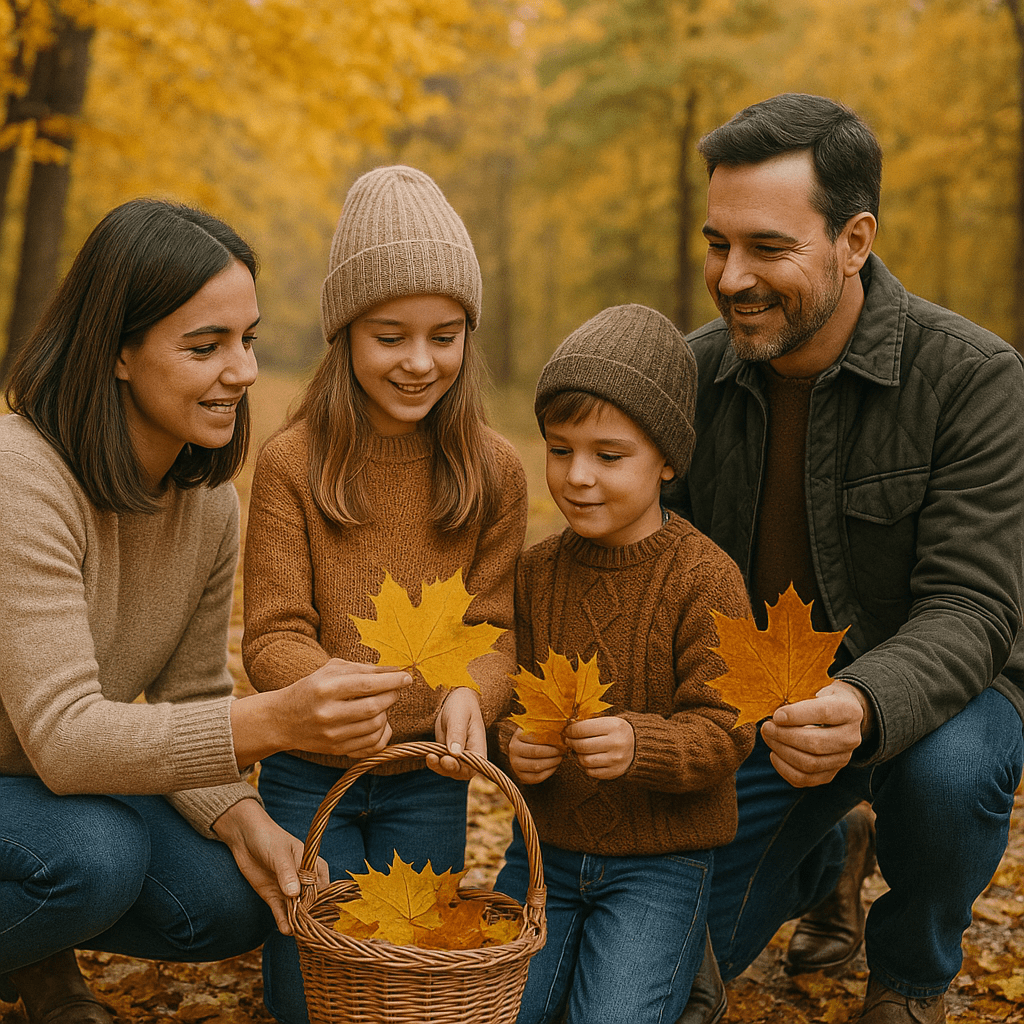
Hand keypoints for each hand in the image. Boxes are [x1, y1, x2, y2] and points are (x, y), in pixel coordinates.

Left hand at [212, 799, 328, 935]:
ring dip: (297, 922)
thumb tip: (295, 894)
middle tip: (309, 930)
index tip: (320, 915)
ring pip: (296, 909)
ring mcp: (288, 890)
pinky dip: (283, 921)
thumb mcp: (279, 854)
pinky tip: (286, 930)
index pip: (323, 887)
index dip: (322, 902)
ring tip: (297, 934)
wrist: (245, 837)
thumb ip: (287, 873)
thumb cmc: (269, 838)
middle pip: (312, 902)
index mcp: (314, 865)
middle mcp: (304, 880)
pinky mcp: (274, 896)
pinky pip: (280, 912)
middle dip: (311, 916)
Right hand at [232, 659, 412, 764]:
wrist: (282, 719)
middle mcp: (328, 713)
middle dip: (392, 695)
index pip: (367, 684)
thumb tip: (396, 670)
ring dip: (386, 713)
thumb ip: (363, 668)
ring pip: (376, 726)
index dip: (392, 680)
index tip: (407, 676)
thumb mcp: (331, 671)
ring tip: (381, 704)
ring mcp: (332, 735)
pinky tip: (380, 723)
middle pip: (374, 706)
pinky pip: (371, 745)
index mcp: (325, 688)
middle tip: (395, 688)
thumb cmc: (312, 688)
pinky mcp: (336, 750)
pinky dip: (383, 734)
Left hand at [428, 687, 485, 779]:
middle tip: (435, 758)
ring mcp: (458, 756)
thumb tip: (455, 753)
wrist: (455, 700)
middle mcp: (470, 755)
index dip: (461, 768)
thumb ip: (457, 733)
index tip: (447, 760)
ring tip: (429, 756)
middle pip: (460, 772)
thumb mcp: (459, 717)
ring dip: (438, 766)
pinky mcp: (447, 754)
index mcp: (479, 747)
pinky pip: (441, 763)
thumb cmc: (461, 706)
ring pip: (448, 770)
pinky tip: (428, 756)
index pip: (474, 767)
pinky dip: (434, 762)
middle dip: (447, 768)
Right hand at [509, 727, 563, 783]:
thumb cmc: (532, 739)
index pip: (534, 737)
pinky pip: (538, 777)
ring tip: (560, 756)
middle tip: (562, 749)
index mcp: (517, 738)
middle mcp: (514, 752)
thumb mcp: (535, 729)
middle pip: (536, 752)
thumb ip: (544, 728)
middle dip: (552, 751)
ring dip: (553, 761)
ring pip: (537, 766)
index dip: (549, 738)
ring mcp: (516, 766)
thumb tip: (561, 727)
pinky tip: (555, 765)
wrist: (521, 752)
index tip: (560, 738)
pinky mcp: (522, 777)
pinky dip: (550, 771)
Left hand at [564, 716, 634, 779]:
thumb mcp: (608, 720)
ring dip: (577, 754)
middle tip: (568, 740)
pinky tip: (586, 758)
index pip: (582, 729)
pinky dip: (585, 766)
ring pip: (585, 760)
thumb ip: (590, 722)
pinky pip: (591, 772)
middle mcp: (616, 743)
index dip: (570, 730)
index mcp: (614, 726)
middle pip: (582, 746)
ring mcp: (616, 760)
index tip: (567, 731)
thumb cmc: (617, 730)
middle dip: (571, 742)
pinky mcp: (614, 772)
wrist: (638, 745)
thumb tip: (568, 728)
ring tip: (577, 749)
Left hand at [761, 680, 870, 786]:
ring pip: (809, 764)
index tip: (776, 715)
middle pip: (815, 743)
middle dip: (784, 736)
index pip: (824, 713)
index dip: (797, 715)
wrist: (841, 715)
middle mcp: (851, 738)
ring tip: (768, 738)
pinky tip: (774, 754)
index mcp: (850, 711)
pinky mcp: (831, 774)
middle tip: (767, 727)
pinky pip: (804, 779)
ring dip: (782, 751)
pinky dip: (784, 769)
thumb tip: (775, 715)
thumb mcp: (816, 689)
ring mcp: (842, 759)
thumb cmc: (821, 699)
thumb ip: (799, 697)